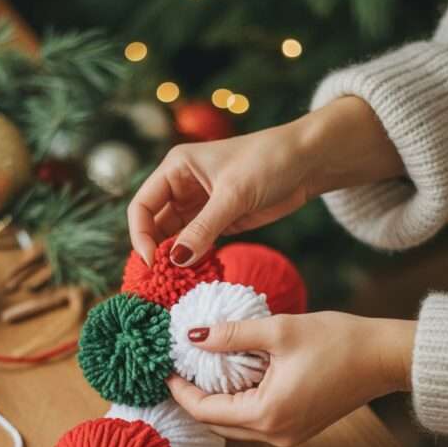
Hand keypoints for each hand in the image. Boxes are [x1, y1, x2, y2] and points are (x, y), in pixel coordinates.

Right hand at [128, 97, 402, 265]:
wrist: (307, 162)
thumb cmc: (268, 162)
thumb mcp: (233, 195)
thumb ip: (203, 228)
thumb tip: (176, 260)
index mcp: (176, 168)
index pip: (142, 205)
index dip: (140, 234)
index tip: (150, 261)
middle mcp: (181, 186)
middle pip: (153, 224)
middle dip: (154, 251)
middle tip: (157, 281)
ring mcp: (199, 206)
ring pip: (173, 238)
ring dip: (173, 259)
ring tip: (172, 284)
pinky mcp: (217, 222)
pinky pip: (195, 244)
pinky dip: (192, 261)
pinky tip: (191, 277)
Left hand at [168, 312, 415, 446]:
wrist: (385, 357)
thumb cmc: (338, 340)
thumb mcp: (280, 330)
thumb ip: (231, 335)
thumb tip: (191, 336)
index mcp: (268, 414)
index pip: (206, 411)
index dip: (181, 392)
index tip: (165, 370)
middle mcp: (275, 434)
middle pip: (218, 424)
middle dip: (194, 399)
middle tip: (178, 369)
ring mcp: (288, 436)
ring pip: (236, 425)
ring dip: (216, 401)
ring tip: (202, 370)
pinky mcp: (298, 429)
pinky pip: (256, 421)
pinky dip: (239, 402)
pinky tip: (234, 376)